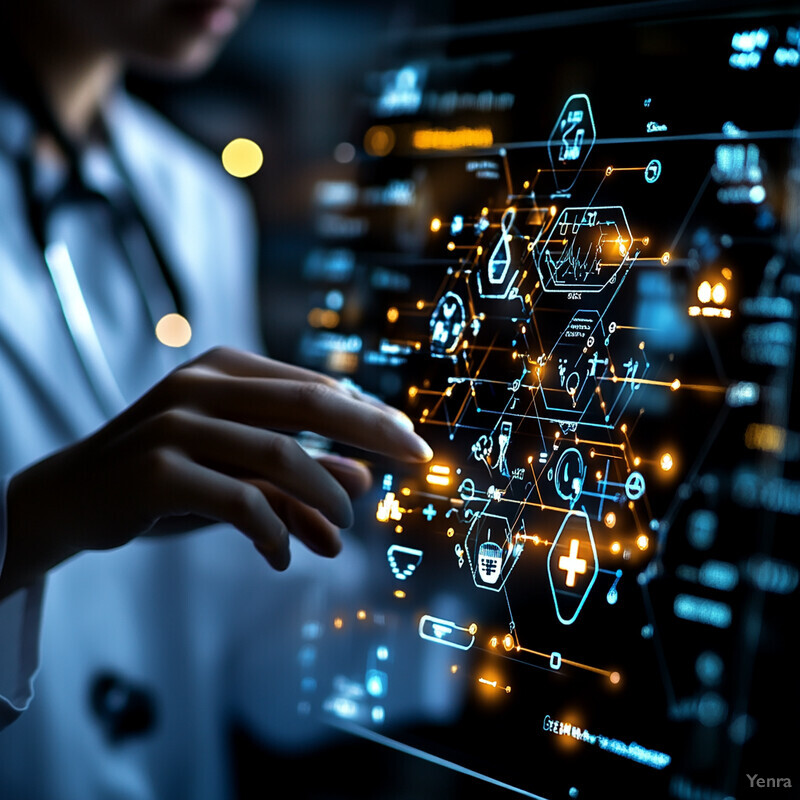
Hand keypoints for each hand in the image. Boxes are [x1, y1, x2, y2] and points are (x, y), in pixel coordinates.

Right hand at [2, 347, 431, 595]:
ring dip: (324, 493)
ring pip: (278, 453)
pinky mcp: (156, 472)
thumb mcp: (236, 468)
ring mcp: (175, 425)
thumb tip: (366, 481)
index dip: (369, 413)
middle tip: (417, 457)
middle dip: (372, 429)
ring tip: (343, 529)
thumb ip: (298, 469)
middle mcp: (200, 386)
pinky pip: (239, 502)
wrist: (71, 497)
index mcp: (222, 368)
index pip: (314, 386)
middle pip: (308, 403)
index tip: (409, 439)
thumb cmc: (166, 477)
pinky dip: (273, 531)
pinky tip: (281, 557)